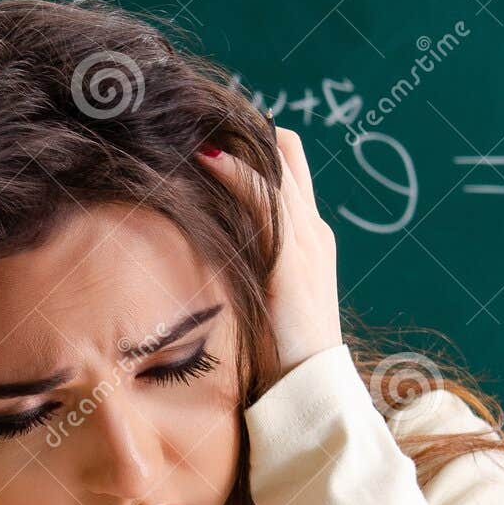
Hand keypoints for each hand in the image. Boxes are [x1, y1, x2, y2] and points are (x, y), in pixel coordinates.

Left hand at [198, 123, 342, 376]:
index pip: (288, 166)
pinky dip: (235, 172)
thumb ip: (247, 272)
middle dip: (241, 127)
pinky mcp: (293, 257)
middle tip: (192, 115)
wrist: (309, 389)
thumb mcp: (263, 301)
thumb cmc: (280, 357)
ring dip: (234, 139)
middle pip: (285, 150)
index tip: (206, 134)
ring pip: (276, 164)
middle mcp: (313, 231)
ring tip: (190, 123)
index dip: (252, 144)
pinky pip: (265, 197)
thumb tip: (205, 254)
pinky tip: (203, 158)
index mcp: (311, 239)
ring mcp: (307, 241)